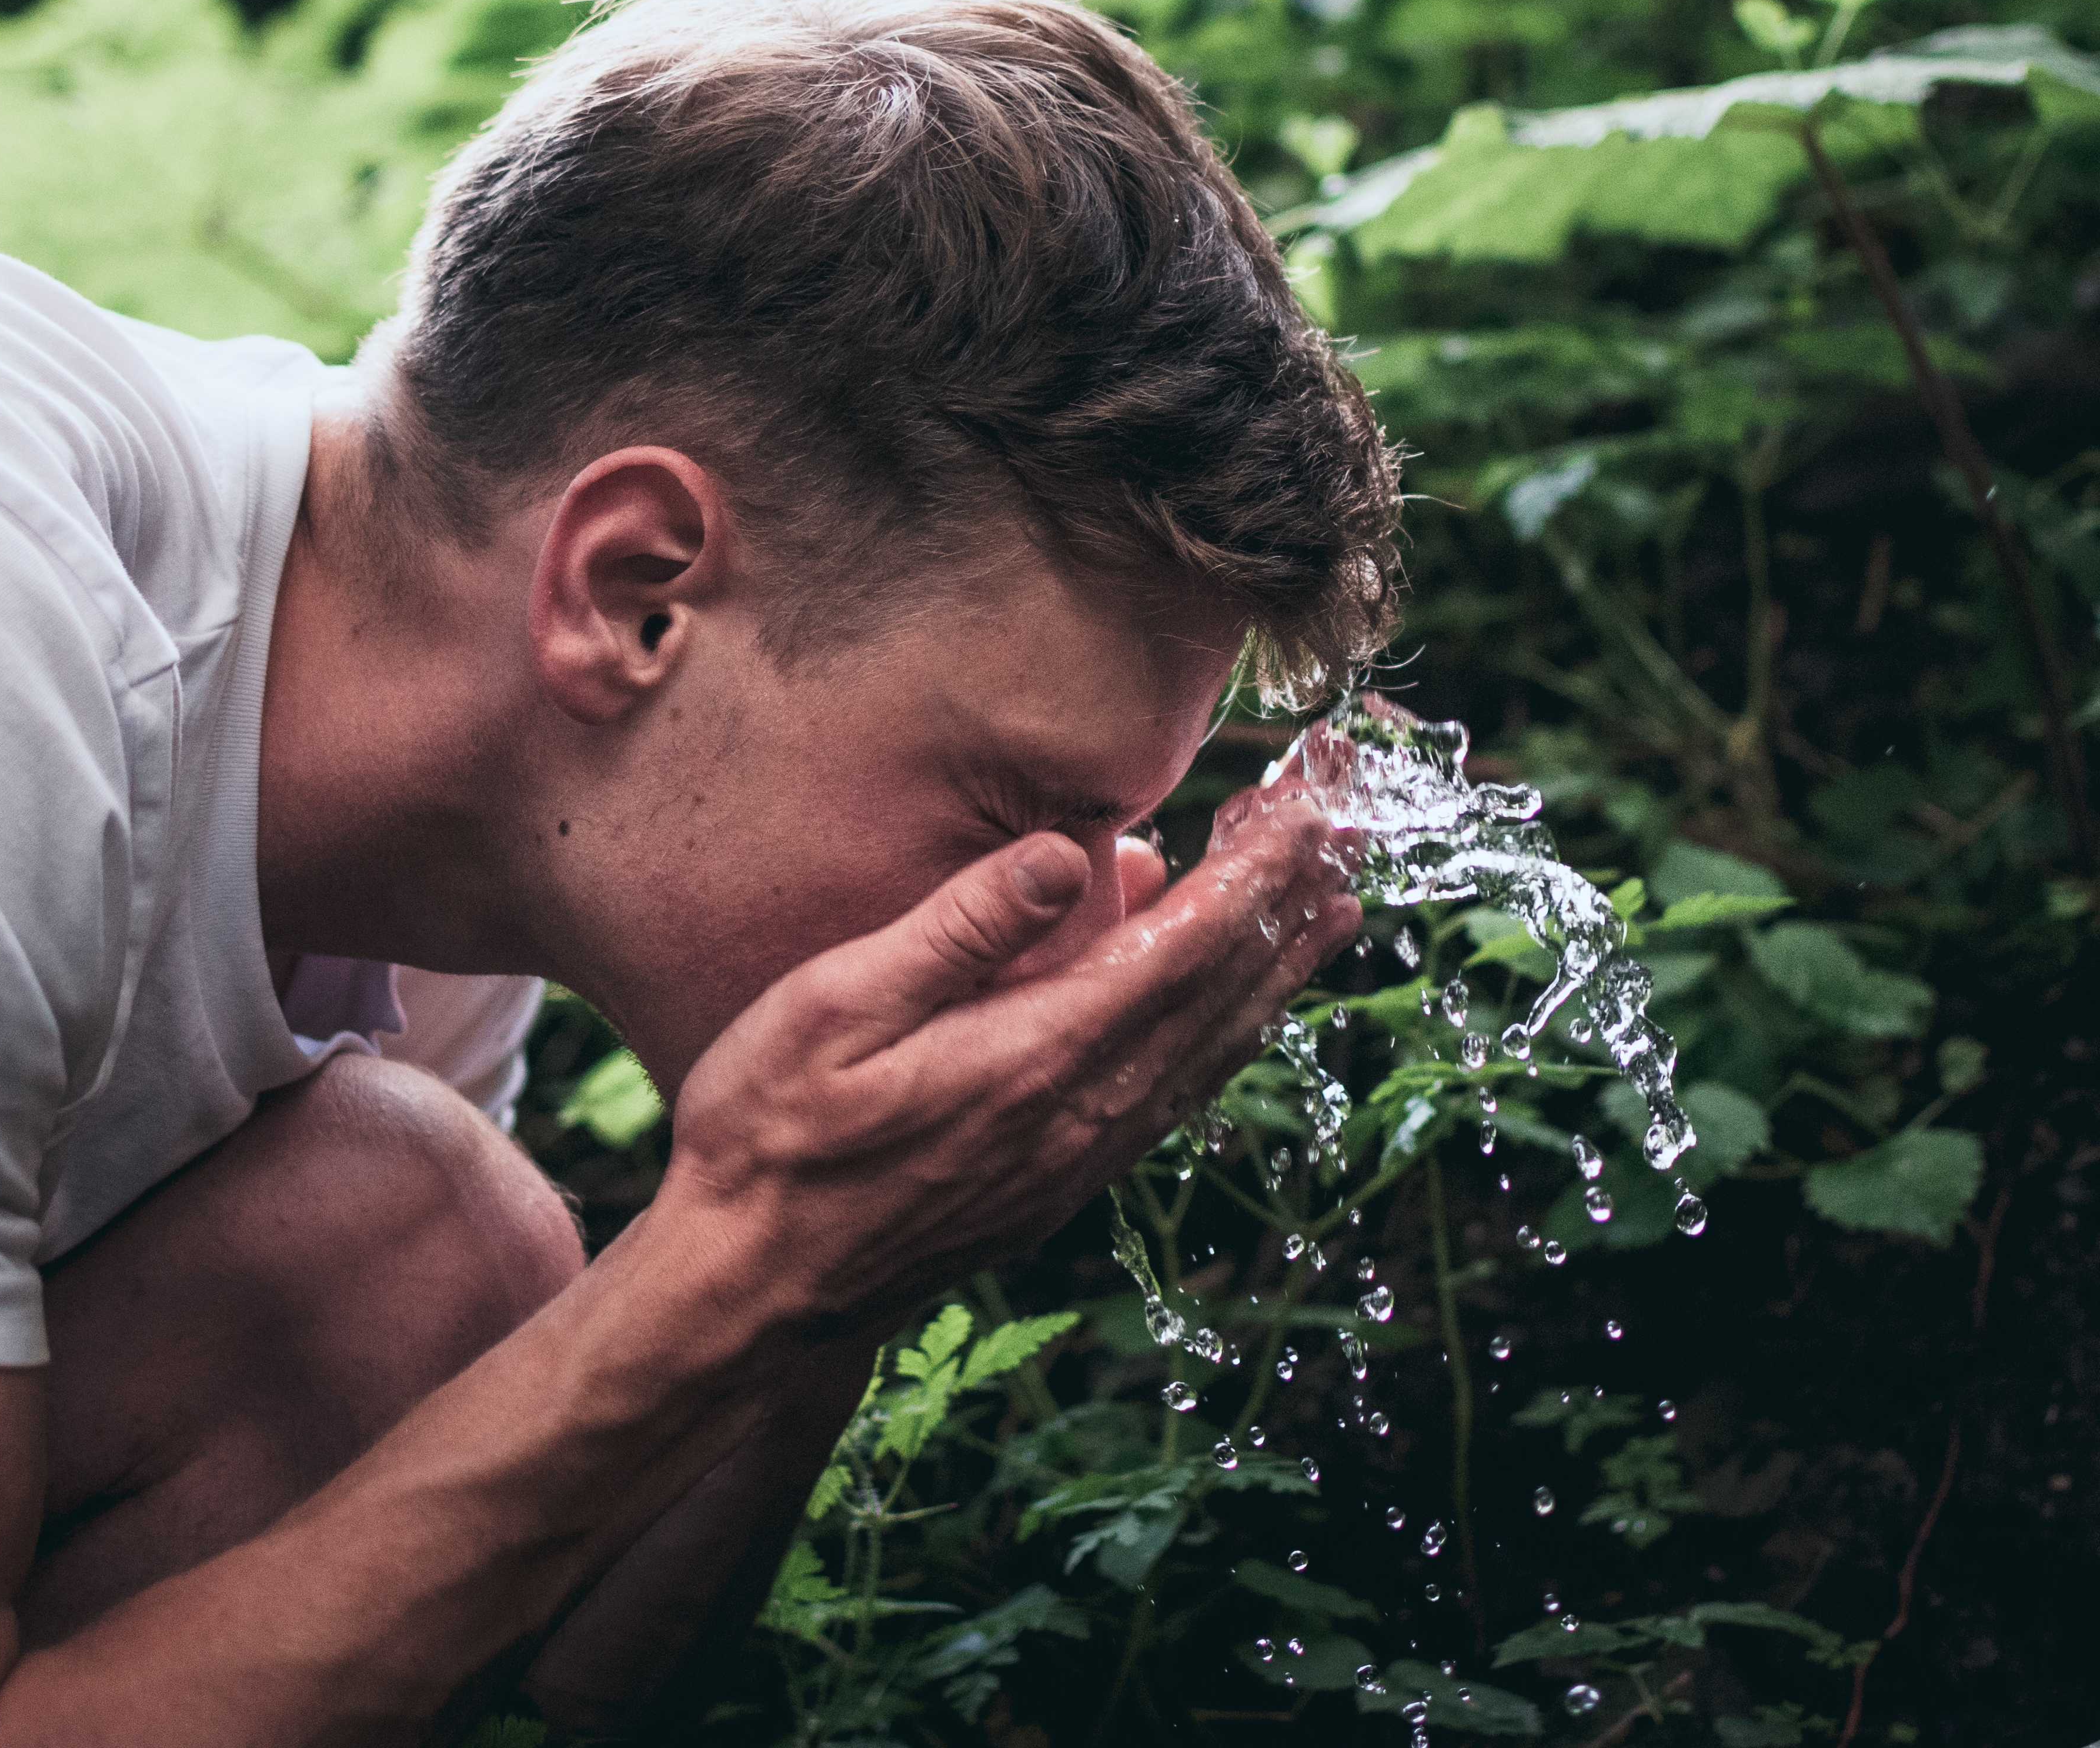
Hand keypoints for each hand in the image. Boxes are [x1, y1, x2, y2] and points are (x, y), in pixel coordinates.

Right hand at [652, 758, 1361, 1329]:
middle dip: (1289, 907)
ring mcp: (1077, 1157)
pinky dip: (1225, 1037)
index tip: (1311, 811)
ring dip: (1277, 973)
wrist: (749, 1289)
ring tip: (1331, 911)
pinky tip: (1237, 1013)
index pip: (1184, 946)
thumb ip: (958, 929)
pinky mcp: (1059, 1186)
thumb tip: (1066, 856)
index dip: (1255, 874)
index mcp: (1035, 1053)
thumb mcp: (835, 1007)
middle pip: (1221, 994)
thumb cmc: (771, 1135)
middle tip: (1350, 835)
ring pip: (1211, 1050)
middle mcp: (1082, 1112)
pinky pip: (1175, 1096)